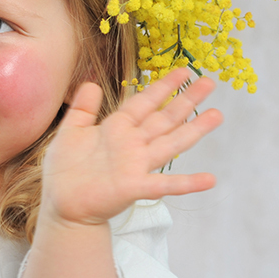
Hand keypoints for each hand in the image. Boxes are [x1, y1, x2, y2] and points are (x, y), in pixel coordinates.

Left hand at [41, 68, 222, 227]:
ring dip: (194, 131)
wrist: (61, 206)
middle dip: (186, 100)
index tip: (183, 70)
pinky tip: (210, 179)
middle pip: (164, 119)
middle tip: (209, 82)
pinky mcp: (133, 187)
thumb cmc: (65, 170)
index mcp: (117, 129)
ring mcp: (135, 166)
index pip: (143, 103)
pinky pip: (164, 184)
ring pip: (170, 144)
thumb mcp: (70, 132)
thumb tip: (90, 82)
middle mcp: (132, 145)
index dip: (162, 87)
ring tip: (216, 115)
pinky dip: (187, 182)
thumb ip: (83, 109)